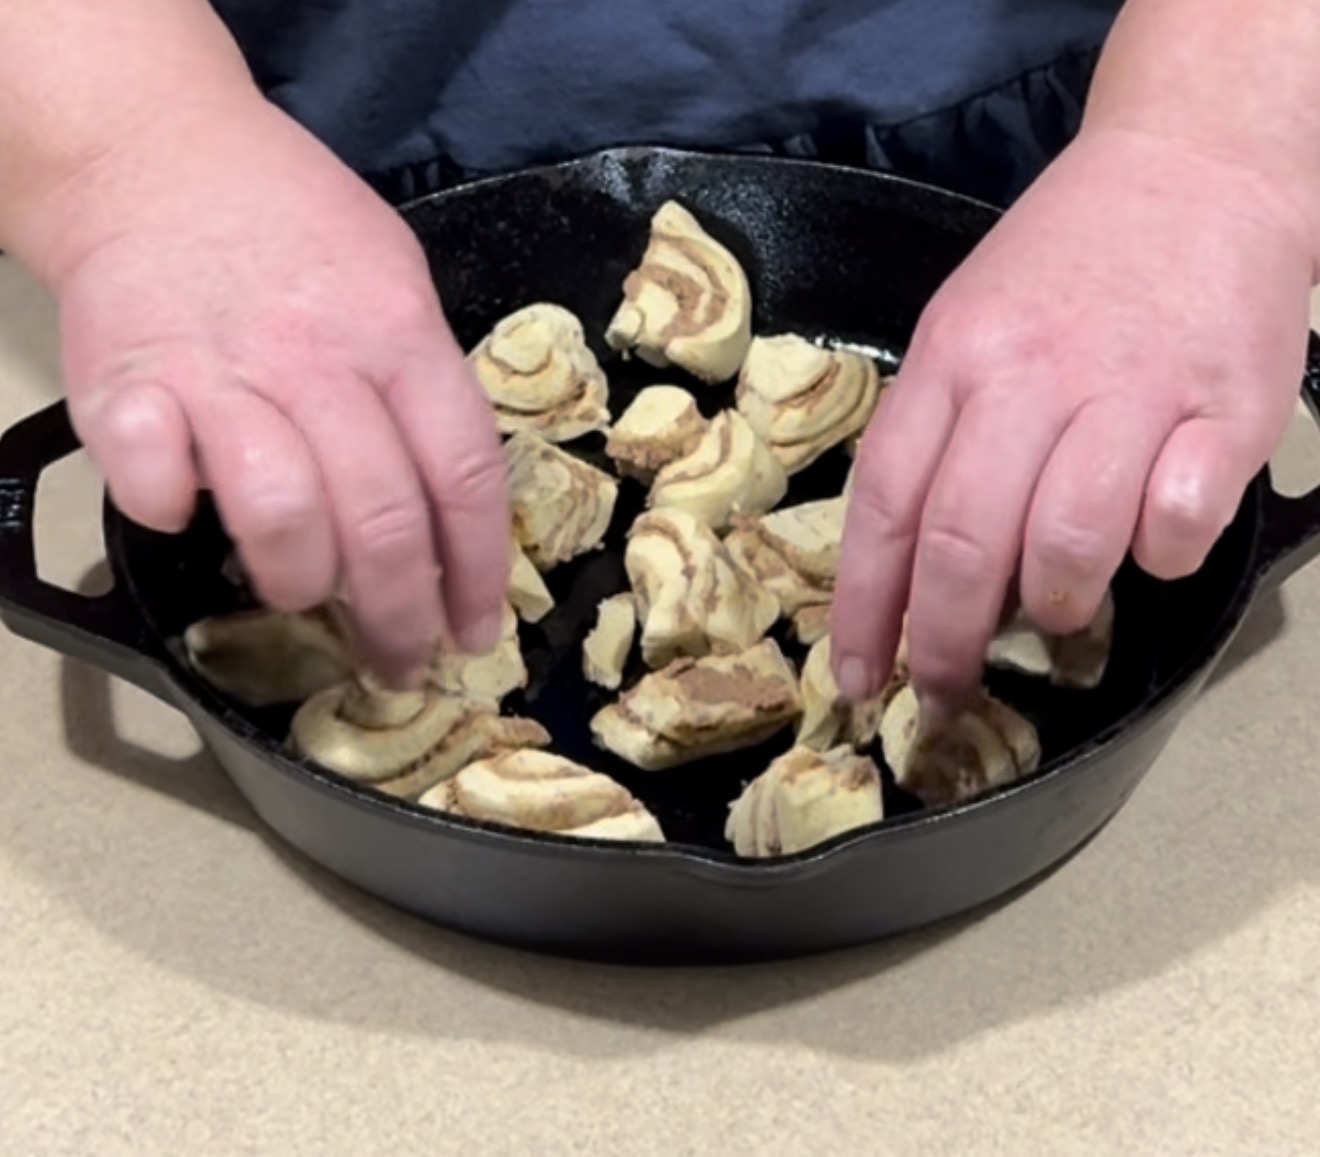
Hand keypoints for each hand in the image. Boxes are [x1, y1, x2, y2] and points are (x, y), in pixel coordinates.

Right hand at [46, 98, 507, 682]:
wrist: (158, 152)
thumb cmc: (294, 223)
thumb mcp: (396, 280)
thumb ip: (422, 384)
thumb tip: (443, 509)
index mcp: (400, 334)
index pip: (462, 475)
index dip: (477, 571)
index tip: (477, 632)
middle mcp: (319, 358)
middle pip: (381, 517)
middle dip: (398, 616)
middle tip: (399, 663)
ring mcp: (220, 370)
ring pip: (282, 513)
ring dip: (298, 580)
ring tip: (302, 595)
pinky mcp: (128, 382)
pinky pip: (156, 478)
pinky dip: (172, 510)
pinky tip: (185, 510)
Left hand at [831, 126, 1315, 714]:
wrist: (1196, 164)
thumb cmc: (1066, 264)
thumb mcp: (968, 326)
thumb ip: (939, 435)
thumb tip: (915, 570)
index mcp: (952, 357)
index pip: (887, 503)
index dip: (865, 605)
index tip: (859, 677)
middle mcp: (1030, 375)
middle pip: (966, 541)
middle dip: (945, 642)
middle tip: (943, 694)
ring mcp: (1132, 390)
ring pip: (1068, 545)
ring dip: (1054, 605)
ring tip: (1056, 607)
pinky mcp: (1226, 408)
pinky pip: (1177, 525)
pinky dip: (1159, 555)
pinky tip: (1152, 529)